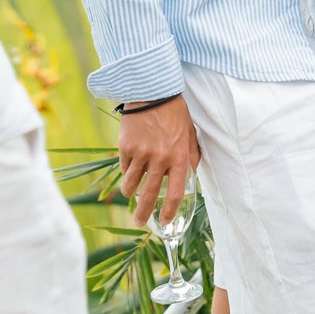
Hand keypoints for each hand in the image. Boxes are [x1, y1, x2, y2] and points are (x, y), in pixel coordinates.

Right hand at [116, 96, 200, 225]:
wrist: (151, 91)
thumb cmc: (174, 112)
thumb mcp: (190, 133)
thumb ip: (190, 156)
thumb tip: (189, 175)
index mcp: (178, 157)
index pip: (176, 193)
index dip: (170, 211)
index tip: (164, 221)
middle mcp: (160, 159)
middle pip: (149, 195)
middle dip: (143, 213)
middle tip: (139, 223)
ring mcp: (141, 154)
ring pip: (131, 185)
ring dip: (130, 193)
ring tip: (130, 196)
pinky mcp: (126, 147)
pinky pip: (124, 168)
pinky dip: (126, 172)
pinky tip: (129, 170)